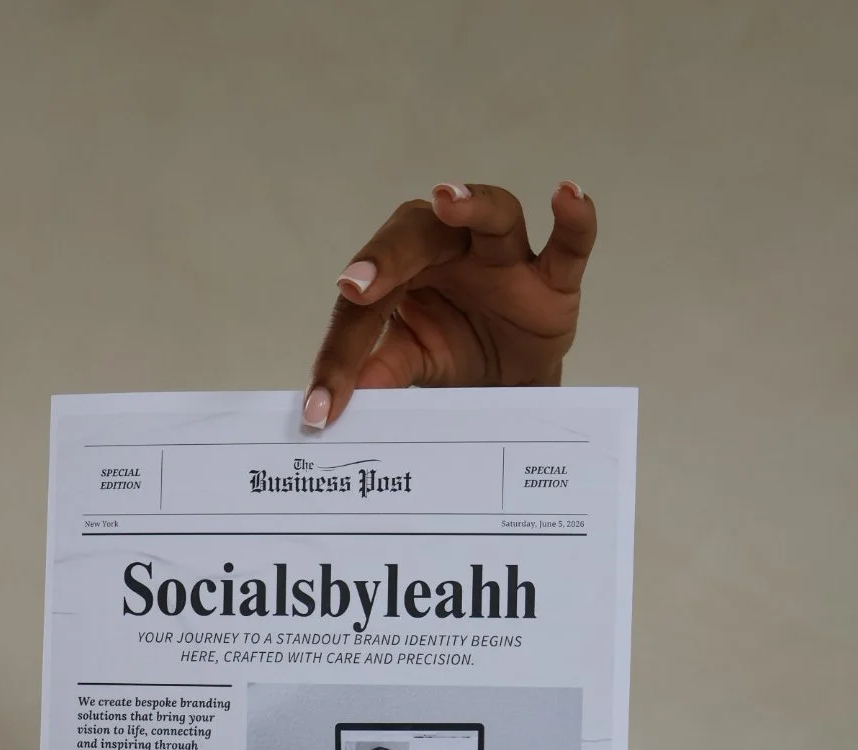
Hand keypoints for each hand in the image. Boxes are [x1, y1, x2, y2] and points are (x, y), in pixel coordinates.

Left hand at [304, 181, 596, 427]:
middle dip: (386, 258)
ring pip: (491, 216)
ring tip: (446, 199)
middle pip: (416, 234)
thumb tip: (333, 404)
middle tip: (356, 286)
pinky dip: (574, 219)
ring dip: (472, 205)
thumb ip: (381, 372)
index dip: (342, 352)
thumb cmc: (456, 354)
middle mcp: (449, 249)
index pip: (365, 303)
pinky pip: (569, 244)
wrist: (511, 379)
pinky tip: (568, 196)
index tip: (322, 401)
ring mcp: (505, 258)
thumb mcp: (414, 364)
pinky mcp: (554, 280)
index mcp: (403, 271)